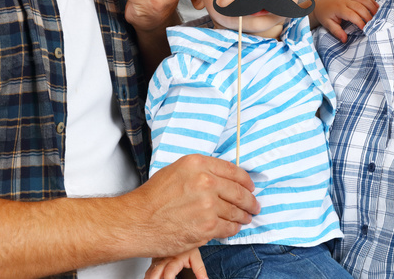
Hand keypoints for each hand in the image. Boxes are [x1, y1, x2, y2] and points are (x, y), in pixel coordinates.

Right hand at [123, 154, 258, 257]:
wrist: (138, 221)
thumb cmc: (152, 198)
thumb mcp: (176, 171)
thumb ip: (199, 171)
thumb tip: (220, 178)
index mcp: (197, 164)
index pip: (232, 170)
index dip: (245, 180)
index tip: (250, 186)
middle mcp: (205, 182)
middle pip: (238, 192)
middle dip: (250, 200)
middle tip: (254, 205)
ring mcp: (208, 205)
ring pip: (235, 211)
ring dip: (243, 216)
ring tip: (245, 218)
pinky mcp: (207, 226)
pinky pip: (228, 228)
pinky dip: (232, 229)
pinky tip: (232, 228)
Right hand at [145, 248, 206, 278]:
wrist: (180, 230)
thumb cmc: (187, 246)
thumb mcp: (195, 256)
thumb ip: (199, 270)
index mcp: (175, 259)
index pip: (169, 272)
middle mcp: (164, 259)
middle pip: (156, 273)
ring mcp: (158, 260)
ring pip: (150, 271)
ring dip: (150, 278)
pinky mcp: (154, 260)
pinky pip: (149, 269)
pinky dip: (148, 275)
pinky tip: (149, 278)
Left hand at [311, 0, 377, 41]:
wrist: (318, 3)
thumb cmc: (323, 15)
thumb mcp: (327, 24)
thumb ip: (336, 31)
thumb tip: (345, 40)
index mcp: (338, 8)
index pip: (353, 15)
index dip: (360, 22)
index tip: (366, 29)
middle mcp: (344, 0)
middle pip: (360, 7)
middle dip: (369, 16)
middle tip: (374, 24)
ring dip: (372, 7)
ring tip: (378, 15)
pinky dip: (370, 0)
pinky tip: (376, 6)